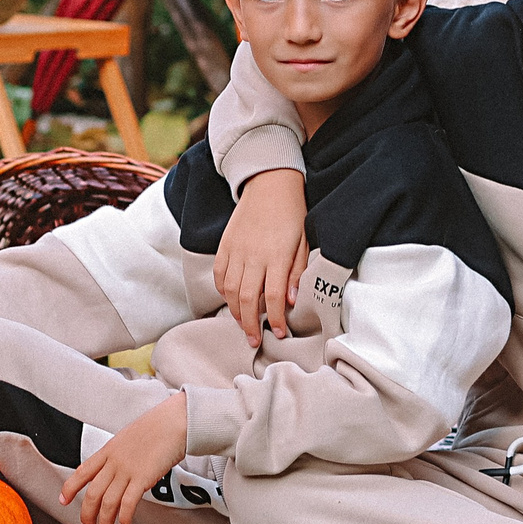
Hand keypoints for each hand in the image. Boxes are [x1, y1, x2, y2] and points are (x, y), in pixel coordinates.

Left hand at [58, 393, 188, 523]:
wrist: (173, 421)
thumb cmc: (157, 427)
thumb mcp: (129, 437)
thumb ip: (120, 454)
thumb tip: (119, 469)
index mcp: (109, 451)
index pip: (82, 472)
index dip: (69, 488)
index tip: (63, 500)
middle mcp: (114, 462)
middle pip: (92, 493)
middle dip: (87, 515)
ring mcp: (127, 470)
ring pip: (107, 502)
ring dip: (105, 522)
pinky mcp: (143, 478)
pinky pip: (128, 503)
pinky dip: (124, 518)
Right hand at [215, 168, 307, 344]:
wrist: (270, 183)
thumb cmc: (292, 213)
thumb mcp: (303, 241)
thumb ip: (296, 272)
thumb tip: (291, 301)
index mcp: (277, 256)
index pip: (273, 298)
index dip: (275, 320)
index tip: (278, 333)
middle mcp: (254, 256)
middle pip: (247, 300)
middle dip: (250, 325)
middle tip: (254, 340)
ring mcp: (236, 250)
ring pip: (230, 290)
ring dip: (235, 312)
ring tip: (243, 324)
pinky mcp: (225, 245)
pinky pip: (219, 274)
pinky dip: (222, 292)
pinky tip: (230, 300)